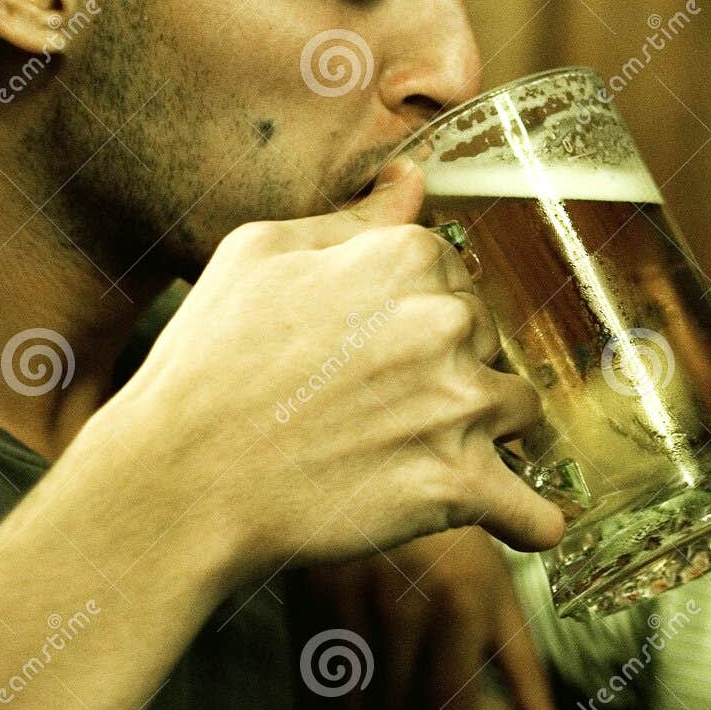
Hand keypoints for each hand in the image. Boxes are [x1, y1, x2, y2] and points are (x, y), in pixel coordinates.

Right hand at [85, 157, 564, 588]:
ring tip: (423, 454)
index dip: (421, 315)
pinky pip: (532, 510)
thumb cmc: (206, 367)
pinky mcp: (459, 484)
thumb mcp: (260, 255)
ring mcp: (460, 404)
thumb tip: (411, 182)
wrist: (176, 482)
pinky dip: (532, 521)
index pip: (458, 281)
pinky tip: (534, 527)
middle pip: (488, 342)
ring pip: (517, 411)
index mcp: (409, 258)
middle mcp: (447, 322)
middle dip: (451, 369)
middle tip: (383, 404)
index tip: (382, 345)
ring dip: (485, 432)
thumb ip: (355, 220)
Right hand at [293, 528, 557, 709]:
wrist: (387, 472)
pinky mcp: (311, 600)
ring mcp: (354, 601)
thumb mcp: (495, 591)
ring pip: (353, 705)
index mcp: (462, 602)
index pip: (451, 706)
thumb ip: (522, 668)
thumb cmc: (453, 542)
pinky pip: (312, 682)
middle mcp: (407, 603)